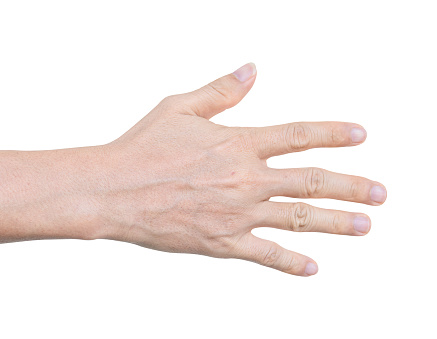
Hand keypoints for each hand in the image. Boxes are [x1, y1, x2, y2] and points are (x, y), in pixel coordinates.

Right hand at [89, 63, 386, 275]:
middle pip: (311, 181)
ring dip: (335, 223)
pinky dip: (290, 263)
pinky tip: (312, 268)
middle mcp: (245, 179)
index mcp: (238, 144)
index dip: (333, 134)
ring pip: (298, 218)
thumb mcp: (180, 107)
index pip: (299, 136)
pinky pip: (264, 254)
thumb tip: (252, 70)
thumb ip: (221, 91)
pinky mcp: (221, 242)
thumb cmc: (142, 147)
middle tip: (380, 193)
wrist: (113, 190)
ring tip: (364, 226)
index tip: (360, 135)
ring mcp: (236, 213)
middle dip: (351, 187)